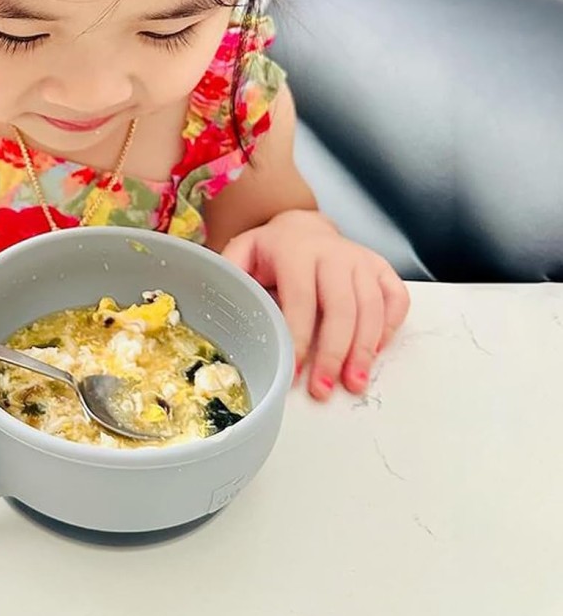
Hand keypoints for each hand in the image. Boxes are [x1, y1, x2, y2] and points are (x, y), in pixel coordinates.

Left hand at [221, 209, 409, 400]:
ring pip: (371, 307)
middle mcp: (334, 253)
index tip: (293, 373)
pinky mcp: (381, 268)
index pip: (301, 300)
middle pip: (342, 308)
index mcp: (295, 250)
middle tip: (325, 389)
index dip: (298, 339)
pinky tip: (374, 352)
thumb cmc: (270, 251)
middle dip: (334, 353)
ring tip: (354, 382)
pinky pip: (396, 298)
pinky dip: (390, 326)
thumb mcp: (242, 255)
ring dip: (364, 350)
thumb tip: (220, 306)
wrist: (302, 226)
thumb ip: (231, 277)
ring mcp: (361, 259)